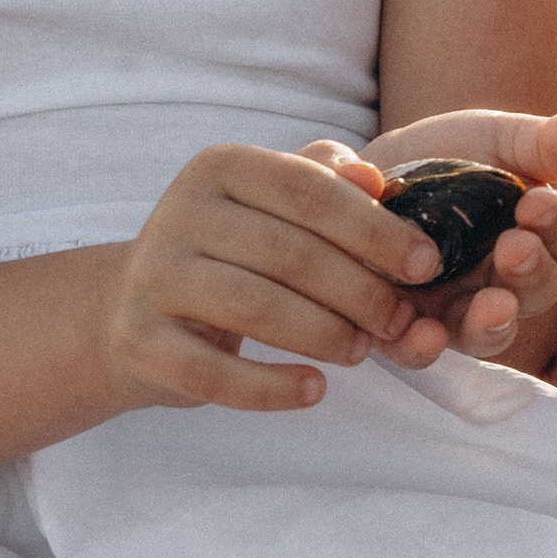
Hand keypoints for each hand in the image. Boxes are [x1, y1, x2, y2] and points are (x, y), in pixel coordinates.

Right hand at [99, 143, 454, 415]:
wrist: (130, 309)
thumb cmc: (233, 251)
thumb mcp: (275, 205)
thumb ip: (328, 183)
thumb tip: (376, 180)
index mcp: (221, 166)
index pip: (309, 190)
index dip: (376, 229)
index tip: (427, 265)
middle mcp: (180, 212)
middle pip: (291, 253)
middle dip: (361, 292)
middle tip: (400, 322)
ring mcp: (153, 277)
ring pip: (256, 309)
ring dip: (324, 336)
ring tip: (361, 352)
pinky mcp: (138, 340)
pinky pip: (213, 372)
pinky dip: (271, 388)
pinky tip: (315, 391)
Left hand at [356, 109, 556, 369]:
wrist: (383, 172)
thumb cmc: (454, 153)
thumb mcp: (497, 139)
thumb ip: (541, 142)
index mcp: (539, 235)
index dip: (555, 222)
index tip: (537, 201)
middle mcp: (508, 281)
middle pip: (534, 290)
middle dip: (530, 272)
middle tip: (514, 249)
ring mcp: (459, 309)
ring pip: (487, 332)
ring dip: (492, 324)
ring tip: (492, 308)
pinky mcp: (408, 324)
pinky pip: (418, 348)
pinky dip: (422, 347)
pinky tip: (423, 333)